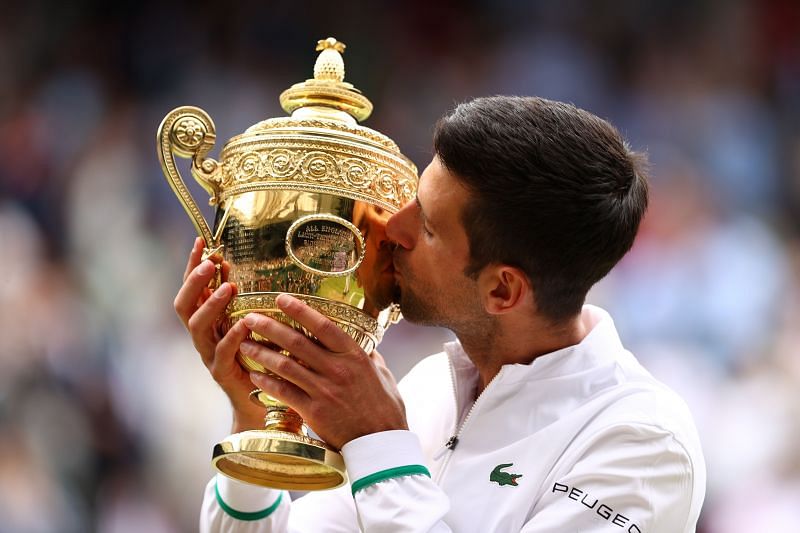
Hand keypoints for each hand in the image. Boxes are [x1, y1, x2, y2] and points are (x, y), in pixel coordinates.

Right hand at [173, 237, 264, 432]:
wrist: (260, 404)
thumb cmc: (258, 358)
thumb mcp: (248, 323)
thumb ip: (239, 299)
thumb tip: (233, 265)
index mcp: (206, 321)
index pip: (192, 288)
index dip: (192, 265)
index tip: (200, 240)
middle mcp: (202, 337)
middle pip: (184, 305)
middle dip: (194, 281)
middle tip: (209, 262)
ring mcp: (209, 355)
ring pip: (197, 327)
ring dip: (211, 304)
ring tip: (227, 287)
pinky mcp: (222, 374)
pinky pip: (222, 353)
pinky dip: (233, 336)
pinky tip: (245, 322)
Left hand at [241, 294, 407, 449]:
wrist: (381, 443)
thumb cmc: (385, 408)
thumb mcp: (382, 374)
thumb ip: (369, 357)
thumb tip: (365, 344)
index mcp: (354, 356)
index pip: (323, 326)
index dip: (300, 310)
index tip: (281, 298)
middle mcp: (337, 369)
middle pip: (297, 342)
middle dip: (270, 327)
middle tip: (250, 318)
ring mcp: (324, 391)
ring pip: (285, 365)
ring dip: (262, 353)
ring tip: (245, 344)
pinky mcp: (314, 412)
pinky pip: (284, 392)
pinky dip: (267, 382)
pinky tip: (255, 374)